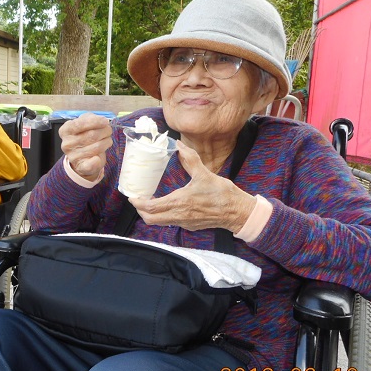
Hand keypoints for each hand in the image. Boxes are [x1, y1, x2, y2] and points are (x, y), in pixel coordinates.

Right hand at [59, 113, 112, 181]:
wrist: (81, 158)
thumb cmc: (84, 137)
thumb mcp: (84, 124)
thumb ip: (90, 118)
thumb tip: (100, 120)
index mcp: (66, 131)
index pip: (79, 124)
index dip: (95, 122)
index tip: (105, 121)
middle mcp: (67, 143)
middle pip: (91, 135)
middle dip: (105, 131)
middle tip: (108, 131)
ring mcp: (73, 156)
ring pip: (97, 147)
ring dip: (107, 142)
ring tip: (107, 140)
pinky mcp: (81, 167)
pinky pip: (92, 163)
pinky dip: (98, 159)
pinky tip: (99, 156)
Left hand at [129, 140, 255, 232]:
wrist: (238, 212)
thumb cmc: (222, 194)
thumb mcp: (205, 173)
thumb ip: (190, 159)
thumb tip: (179, 145)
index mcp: (180, 202)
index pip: (151, 207)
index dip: (138, 203)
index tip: (132, 197)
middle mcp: (179, 215)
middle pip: (150, 219)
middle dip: (140, 210)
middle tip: (137, 200)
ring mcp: (184, 222)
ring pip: (159, 223)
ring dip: (151, 214)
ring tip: (148, 202)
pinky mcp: (190, 226)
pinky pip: (170, 222)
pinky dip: (163, 216)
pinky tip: (166, 205)